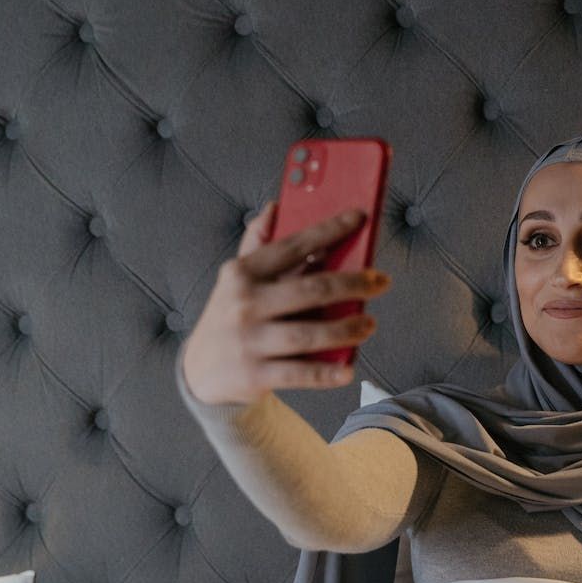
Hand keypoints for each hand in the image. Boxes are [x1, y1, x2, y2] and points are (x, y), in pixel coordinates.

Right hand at [181, 202, 391, 405]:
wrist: (199, 371)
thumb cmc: (231, 316)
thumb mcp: (235, 279)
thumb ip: (256, 243)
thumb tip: (274, 207)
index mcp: (243, 273)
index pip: (293, 246)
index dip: (329, 230)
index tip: (360, 218)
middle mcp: (245, 304)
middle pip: (311, 290)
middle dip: (353, 284)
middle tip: (381, 282)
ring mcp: (249, 341)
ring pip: (309, 334)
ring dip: (346, 329)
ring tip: (369, 324)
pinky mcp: (254, 375)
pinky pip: (299, 374)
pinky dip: (326, 374)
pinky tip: (348, 370)